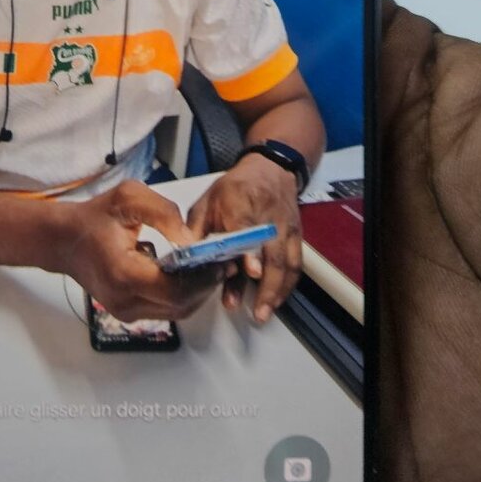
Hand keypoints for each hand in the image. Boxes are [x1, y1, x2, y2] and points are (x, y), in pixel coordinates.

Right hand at [59, 181, 225, 321]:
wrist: (64, 240)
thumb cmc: (94, 218)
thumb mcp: (129, 197)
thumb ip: (164, 214)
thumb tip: (190, 240)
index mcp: (124, 273)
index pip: (176, 289)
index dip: (203, 278)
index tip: (220, 260)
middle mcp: (124, 300)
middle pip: (181, 305)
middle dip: (206, 285)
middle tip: (222, 263)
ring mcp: (125, 310)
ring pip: (176, 312)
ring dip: (197, 292)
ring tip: (209, 267)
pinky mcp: (128, 312)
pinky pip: (165, 309)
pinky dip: (182, 295)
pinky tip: (189, 274)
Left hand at [186, 153, 301, 321]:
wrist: (269, 169)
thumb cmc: (235, 188)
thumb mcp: (207, 202)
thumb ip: (196, 230)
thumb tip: (184, 257)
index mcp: (241, 204)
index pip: (248, 229)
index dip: (250, 251)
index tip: (250, 271)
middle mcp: (268, 217)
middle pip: (273, 253)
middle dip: (267, 285)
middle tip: (257, 311)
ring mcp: (285, 228)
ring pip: (288, 262)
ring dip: (278, 291)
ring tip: (264, 312)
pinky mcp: (296, 235)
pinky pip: (296, 263)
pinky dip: (288, 285)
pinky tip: (277, 300)